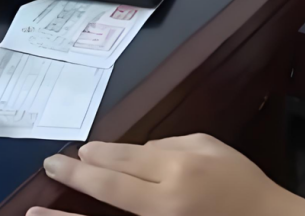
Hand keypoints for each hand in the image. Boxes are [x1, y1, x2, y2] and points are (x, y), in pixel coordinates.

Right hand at [27, 133, 304, 215]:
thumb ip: (142, 204)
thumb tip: (117, 184)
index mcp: (166, 202)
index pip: (108, 184)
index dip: (76, 174)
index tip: (55, 164)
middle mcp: (177, 169)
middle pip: (122, 157)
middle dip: (93, 155)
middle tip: (69, 155)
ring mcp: (195, 150)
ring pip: (144, 144)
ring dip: (121, 150)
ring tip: (98, 151)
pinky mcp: (209, 139)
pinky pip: (170, 140)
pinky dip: (155, 148)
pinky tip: (151, 156)